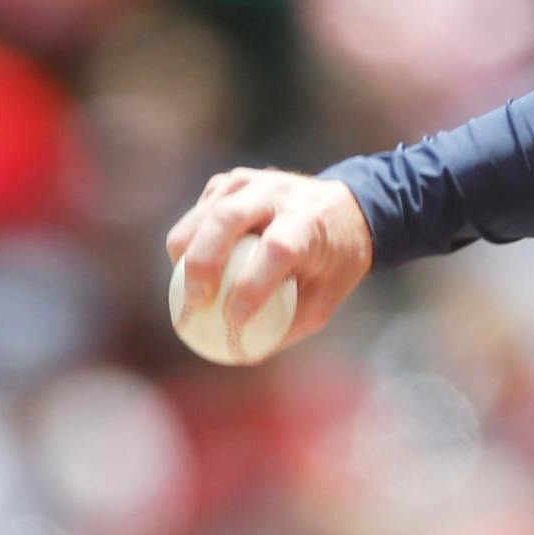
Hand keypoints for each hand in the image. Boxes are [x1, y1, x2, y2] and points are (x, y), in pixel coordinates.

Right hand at [165, 168, 375, 357]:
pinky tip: (196, 264)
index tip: (234, 318)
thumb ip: (288, 325)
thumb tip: (241, 353)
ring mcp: (253, 181)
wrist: (347, 208)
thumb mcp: (327, 296)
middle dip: (202, 263)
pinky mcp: (231, 181)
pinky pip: (200, 211)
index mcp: (311, 220)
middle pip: (228, 218)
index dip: (251, 284)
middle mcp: (280, 193)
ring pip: (205, 214)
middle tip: (195, 302)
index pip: (278, 248)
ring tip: (190, 290)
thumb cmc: (334, 260)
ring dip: (186, 253)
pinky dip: (190, 239)